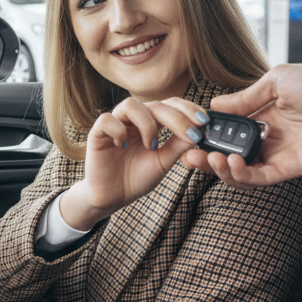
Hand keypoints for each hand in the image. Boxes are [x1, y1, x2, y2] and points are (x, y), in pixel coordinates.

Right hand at [59, 96, 208, 228]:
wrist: (112, 198)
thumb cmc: (136, 178)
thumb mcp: (163, 162)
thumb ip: (178, 146)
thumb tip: (199, 131)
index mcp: (151, 123)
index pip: (170, 105)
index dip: (187, 109)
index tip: (204, 121)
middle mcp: (133, 119)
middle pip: (156, 104)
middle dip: (176, 117)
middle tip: (190, 133)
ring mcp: (115, 124)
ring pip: (131, 105)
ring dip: (146, 123)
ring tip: (151, 145)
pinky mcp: (97, 133)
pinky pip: (107, 120)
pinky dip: (118, 130)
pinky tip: (122, 145)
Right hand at [181, 64, 301, 187]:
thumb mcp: (278, 80)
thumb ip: (245, 97)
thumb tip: (215, 104)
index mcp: (265, 112)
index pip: (229, 126)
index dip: (210, 131)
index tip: (193, 131)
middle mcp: (268, 135)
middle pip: (229, 151)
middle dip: (206, 154)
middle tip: (189, 154)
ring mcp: (276, 154)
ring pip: (238, 169)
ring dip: (218, 167)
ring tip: (207, 159)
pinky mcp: (286, 170)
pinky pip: (256, 178)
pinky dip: (239, 174)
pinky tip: (230, 163)